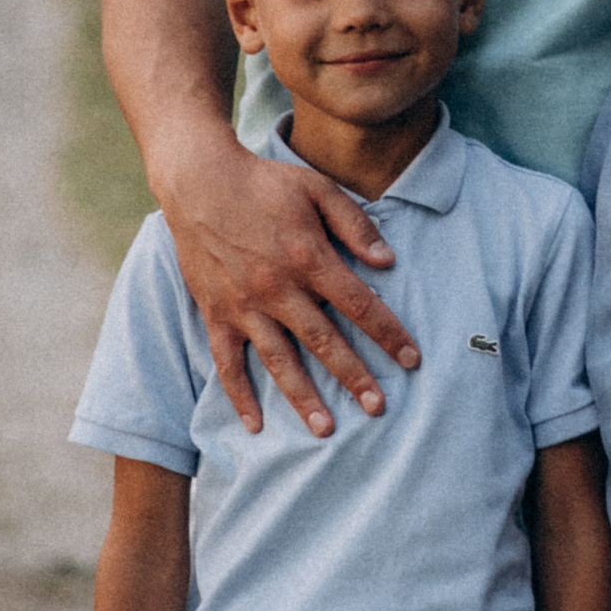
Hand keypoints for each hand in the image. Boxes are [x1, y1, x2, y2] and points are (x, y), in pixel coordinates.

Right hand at [155, 121, 418, 438]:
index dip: (388, 333)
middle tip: (378, 408)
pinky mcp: (216, 313)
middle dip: (354, 377)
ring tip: (325, 429)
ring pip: (278, 360)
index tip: (412, 360)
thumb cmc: (264, 183)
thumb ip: (354, 224)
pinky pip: (227, 362)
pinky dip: (239, 394)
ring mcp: (243, 304)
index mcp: (307, 257)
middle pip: (323, 341)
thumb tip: (388, 261)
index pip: (358, 304)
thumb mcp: (317, 188)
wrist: (198, 181)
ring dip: (302, 396)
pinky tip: (255, 424)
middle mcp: (276, 287)